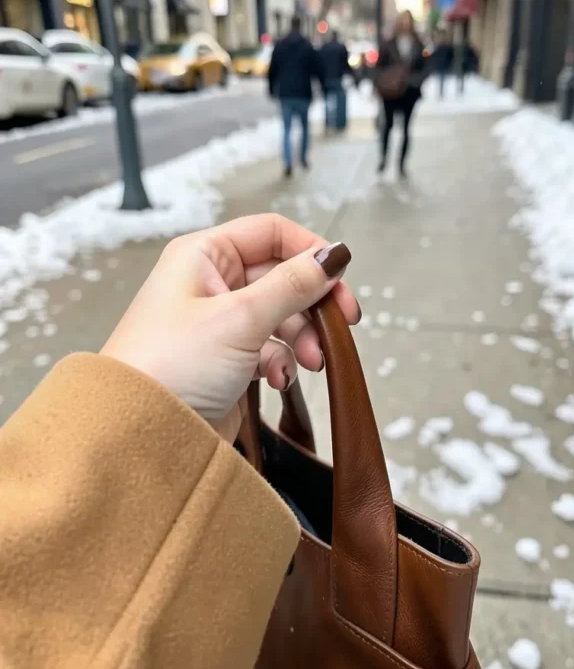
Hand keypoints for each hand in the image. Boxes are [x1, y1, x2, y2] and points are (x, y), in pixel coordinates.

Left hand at [101, 214, 358, 441]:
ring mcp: (217, 324)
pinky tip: (280, 378)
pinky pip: (268, 349)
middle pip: (281, 276)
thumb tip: (334, 255)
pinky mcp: (225, 361)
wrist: (137, 435)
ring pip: (280, 315)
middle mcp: (209, 283)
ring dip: (302, 337)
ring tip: (312, 361)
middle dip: (312, 302)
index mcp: (203, 256)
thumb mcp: (240, 317)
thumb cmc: (169, 368)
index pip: (271, 233)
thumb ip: (294, 284)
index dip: (311, 251)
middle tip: (341, 324)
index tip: (340, 278)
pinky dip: (282, 363)